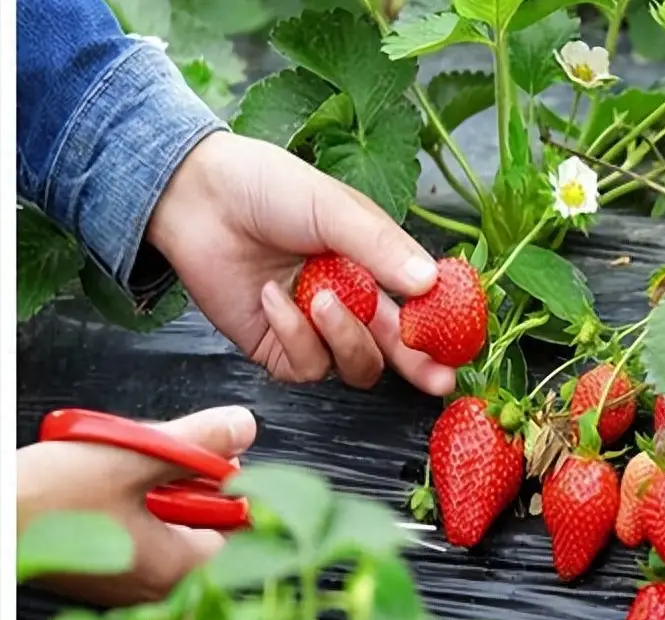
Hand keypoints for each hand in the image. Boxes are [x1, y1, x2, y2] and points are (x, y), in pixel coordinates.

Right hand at [17, 407, 256, 605]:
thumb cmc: (48, 499)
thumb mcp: (135, 456)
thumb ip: (198, 443)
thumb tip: (243, 426)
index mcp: (176, 567)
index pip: (236, 524)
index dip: (227, 483)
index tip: (208, 454)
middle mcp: (155, 584)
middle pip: (200, 518)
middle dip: (185, 476)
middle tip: (157, 448)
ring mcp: (124, 578)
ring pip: (165, 518)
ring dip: (153, 481)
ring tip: (125, 456)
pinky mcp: (99, 566)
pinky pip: (133, 526)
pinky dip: (128, 497)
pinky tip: (103, 476)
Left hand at [146, 131, 455, 394]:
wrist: (197, 197)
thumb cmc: (268, 189)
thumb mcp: (334, 208)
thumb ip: (381, 248)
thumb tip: (428, 282)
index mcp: (374, 267)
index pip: (418, 309)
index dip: (441, 330)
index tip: (460, 343)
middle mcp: (351, 303)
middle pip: (396, 350)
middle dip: (419, 366)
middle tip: (437, 378)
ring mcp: (314, 329)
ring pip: (355, 365)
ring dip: (343, 337)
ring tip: (319, 298)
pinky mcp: (277, 348)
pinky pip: (305, 366)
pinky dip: (294, 335)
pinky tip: (274, 298)